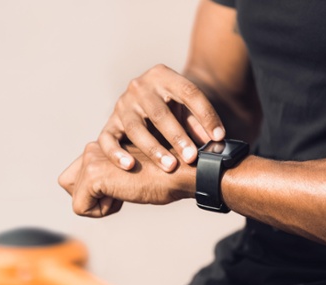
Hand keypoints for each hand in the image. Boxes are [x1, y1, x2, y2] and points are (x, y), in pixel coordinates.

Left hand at [58, 142, 195, 217]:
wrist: (182, 173)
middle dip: (93, 197)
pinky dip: (103, 211)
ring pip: (76, 198)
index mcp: (100, 146)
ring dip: (100, 204)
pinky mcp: (92, 174)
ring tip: (126, 189)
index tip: (125, 185)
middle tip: (124, 188)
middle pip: (68, 185)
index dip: (97, 192)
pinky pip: (81, 207)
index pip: (74, 178)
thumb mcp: (129, 176)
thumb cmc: (164, 178)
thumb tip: (89, 195)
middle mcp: (92, 148)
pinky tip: (126, 195)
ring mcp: (90, 159)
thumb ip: (109, 178)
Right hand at [98, 64, 224, 171]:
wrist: (144, 101)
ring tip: (170, 166)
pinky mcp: (109, 123)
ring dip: (153, 148)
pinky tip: (129, 166)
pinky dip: (116, 153)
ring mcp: (121, 105)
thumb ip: (199, 122)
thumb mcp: (186, 109)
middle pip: (159, 113)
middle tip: (192, 157)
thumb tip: (214, 141)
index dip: (206, 115)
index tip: (218, 138)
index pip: (188, 93)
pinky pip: (107, 139)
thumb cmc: (171, 108)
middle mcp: (139, 87)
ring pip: (135, 128)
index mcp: (163, 76)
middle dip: (177, 137)